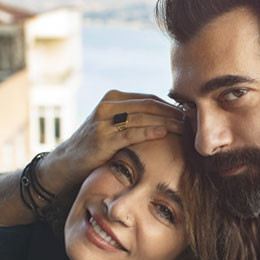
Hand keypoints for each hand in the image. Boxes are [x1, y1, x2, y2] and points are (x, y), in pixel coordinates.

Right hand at [39, 90, 183, 192]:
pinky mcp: (103, 137)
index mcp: (114, 98)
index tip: (189, 114)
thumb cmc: (96, 145)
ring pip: (143, 116)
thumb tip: (168, 119)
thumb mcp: (115, 126)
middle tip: (193, 120)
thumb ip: (135, 119)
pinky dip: (149, 131)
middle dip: (173, 112)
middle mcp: (108, 104)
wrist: (66, 162)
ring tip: (185, 127)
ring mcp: (104, 120)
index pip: (150, 98)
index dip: (171, 106)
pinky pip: (131, 132)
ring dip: (167, 121)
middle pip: (149, 105)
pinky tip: (164, 132)